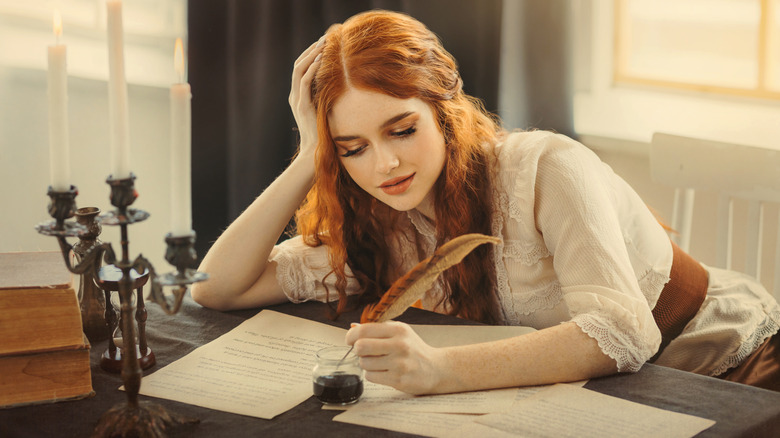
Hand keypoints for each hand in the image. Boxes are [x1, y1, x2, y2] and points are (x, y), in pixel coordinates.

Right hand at [289, 37, 323, 158]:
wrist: (315, 151)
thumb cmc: (324, 134)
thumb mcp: (326, 112)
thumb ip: (328, 99)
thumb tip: (343, 87)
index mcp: (299, 97)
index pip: (301, 69)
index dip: (311, 54)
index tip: (324, 44)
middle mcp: (295, 96)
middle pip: (298, 65)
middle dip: (311, 50)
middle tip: (325, 38)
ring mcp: (296, 100)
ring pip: (298, 69)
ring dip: (311, 54)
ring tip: (323, 44)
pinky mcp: (302, 105)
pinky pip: (304, 81)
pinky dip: (312, 68)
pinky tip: (321, 59)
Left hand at [346, 321, 445, 394]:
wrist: (436, 368)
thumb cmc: (413, 348)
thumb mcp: (400, 331)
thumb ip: (377, 328)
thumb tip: (353, 327)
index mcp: (398, 330)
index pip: (364, 330)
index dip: (351, 336)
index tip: (350, 340)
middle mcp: (399, 345)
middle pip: (361, 347)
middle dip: (358, 350)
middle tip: (363, 352)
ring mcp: (399, 364)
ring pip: (364, 363)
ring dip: (366, 364)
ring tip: (378, 362)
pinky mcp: (398, 380)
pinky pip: (371, 377)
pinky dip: (373, 374)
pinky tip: (383, 371)